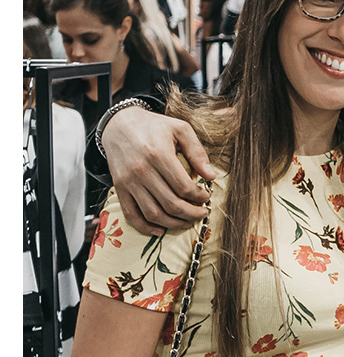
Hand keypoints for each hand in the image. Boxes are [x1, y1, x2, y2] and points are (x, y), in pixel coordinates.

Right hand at [104, 109, 215, 233]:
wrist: (119, 125)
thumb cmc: (154, 127)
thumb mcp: (180, 129)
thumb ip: (197, 152)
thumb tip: (211, 176)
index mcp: (158, 154)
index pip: (184, 187)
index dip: (199, 197)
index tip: (206, 197)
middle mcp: (142, 170)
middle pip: (171, 204)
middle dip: (191, 214)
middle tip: (201, 213)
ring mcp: (129, 182)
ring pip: (154, 214)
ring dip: (174, 224)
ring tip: (187, 221)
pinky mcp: (120, 189)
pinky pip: (132, 215)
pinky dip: (146, 228)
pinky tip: (161, 230)